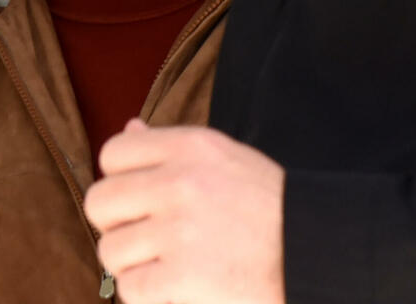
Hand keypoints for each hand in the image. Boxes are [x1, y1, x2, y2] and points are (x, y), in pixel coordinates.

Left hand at [83, 120, 285, 303]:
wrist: (315, 254)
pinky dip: (147, 295)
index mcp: (189, 146)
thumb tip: (129, 128)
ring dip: (133, 265)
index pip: (112, 154)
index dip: (119, 181)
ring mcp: (179, 230)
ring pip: (110, 251)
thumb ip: (172, 148)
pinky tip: (176, 288)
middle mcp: (180, 182)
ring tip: (167, 265)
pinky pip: (129, 288)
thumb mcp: (224, 159)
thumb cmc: (268, 208)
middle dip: (116, 225)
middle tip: (147, 240)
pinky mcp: (181, 276)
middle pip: (99, 202)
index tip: (141, 201)